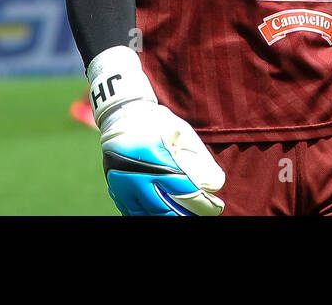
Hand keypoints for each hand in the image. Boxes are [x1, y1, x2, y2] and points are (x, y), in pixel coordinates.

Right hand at [88, 46, 224, 215]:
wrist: (122, 115)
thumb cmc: (157, 124)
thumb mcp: (182, 134)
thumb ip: (200, 160)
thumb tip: (215, 186)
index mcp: (155, 155)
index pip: (185, 191)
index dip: (204, 204)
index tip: (216, 207)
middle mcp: (135, 172)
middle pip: (166, 209)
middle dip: (188, 214)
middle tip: (201, 213)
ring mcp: (122, 183)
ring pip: (149, 214)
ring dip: (169, 216)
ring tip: (185, 213)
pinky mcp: (115, 189)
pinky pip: (133, 212)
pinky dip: (150, 214)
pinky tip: (163, 211)